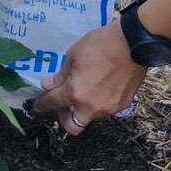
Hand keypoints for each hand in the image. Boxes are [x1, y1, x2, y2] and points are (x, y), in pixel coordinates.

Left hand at [31, 23, 145, 134]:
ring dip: (83, 111)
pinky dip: (99, 104)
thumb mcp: (73, 56)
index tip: (38, 106)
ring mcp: (108, 108)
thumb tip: (49, 86)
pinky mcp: (123, 105)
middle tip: (63, 106)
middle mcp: (91, 107)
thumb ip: (61, 75)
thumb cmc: (99, 45)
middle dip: (64, 119)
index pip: (52, 104)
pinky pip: (106, 111)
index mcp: (75, 93)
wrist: (132, 43)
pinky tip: (100, 90)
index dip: (42, 105)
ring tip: (84, 94)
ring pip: (90, 119)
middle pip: (72, 127)